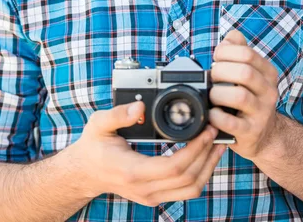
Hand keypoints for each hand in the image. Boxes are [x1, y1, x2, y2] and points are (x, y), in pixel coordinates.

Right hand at [68, 101, 225, 206]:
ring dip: (208, 167)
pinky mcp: (155, 196)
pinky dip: (200, 174)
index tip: (206, 131)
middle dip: (208, 156)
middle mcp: (144, 189)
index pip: (174, 167)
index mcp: (133, 171)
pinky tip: (205, 156)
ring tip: (217, 144)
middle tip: (216, 132)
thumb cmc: (93, 146)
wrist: (85, 172)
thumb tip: (140, 106)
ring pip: (191, 189)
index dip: (195, 150)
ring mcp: (151, 196)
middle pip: (188, 180)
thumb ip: (118, 114)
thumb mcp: (99, 124)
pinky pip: (185, 191)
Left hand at [209, 29, 278, 160]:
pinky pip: (231, 122)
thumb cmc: (249, 97)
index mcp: (268, 72)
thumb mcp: (249, 71)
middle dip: (221, 72)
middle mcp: (269, 91)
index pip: (247, 53)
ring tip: (212, 96)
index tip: (216, 59)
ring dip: (218, 93)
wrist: (264, 134)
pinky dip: (216, 116)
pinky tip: (213, 113)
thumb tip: (230, 36)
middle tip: (212, 77)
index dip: (225, 53)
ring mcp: (262, 113)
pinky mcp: (251, 132)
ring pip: (240, 96)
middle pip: (244, 72)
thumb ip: (239, 49)